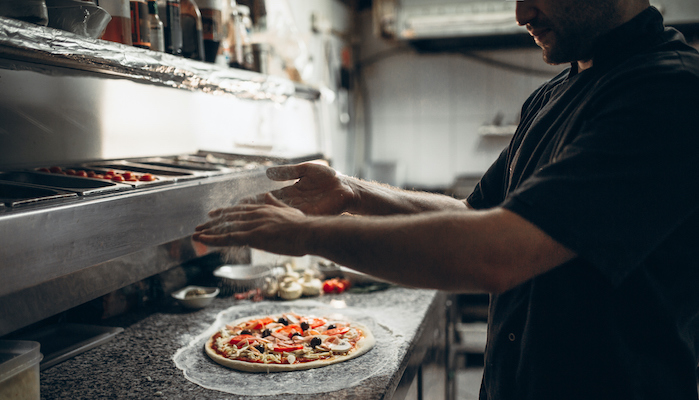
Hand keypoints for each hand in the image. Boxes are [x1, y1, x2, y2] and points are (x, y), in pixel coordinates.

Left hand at [192, 193, 309, 255]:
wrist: (310, 232)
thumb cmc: (304, 226)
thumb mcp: (290, 210)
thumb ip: (277, 204)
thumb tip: (269, 195)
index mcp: (264, 208)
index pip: (240, 210)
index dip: (225, 212)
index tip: (214, 214)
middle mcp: (256, 214)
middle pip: (229, 217)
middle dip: (212, 222)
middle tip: (199, 225)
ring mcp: (254, 225)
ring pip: (226, 227)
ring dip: (209, 231)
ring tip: (196, 234)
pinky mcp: (254, 236)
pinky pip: (228, 237)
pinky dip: (214, 238)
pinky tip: (203, 240)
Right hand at [229, 163, 355, 215]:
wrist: (347, 188)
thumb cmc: (329, 178)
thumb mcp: (305, 170)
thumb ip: (287, 172)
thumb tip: (267, 172)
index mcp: (290, 193)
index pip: (265, 198)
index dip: (251, 201)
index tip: (237, 203)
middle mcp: (291, 204)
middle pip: (266, 210)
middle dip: (250, 214)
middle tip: (230, 218)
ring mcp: (299, 212)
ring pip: (275, 218)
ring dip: (259, 222)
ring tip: (242, 225)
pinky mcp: (307, 217)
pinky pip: (290, 220)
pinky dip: (277, 223)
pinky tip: (264, 226)